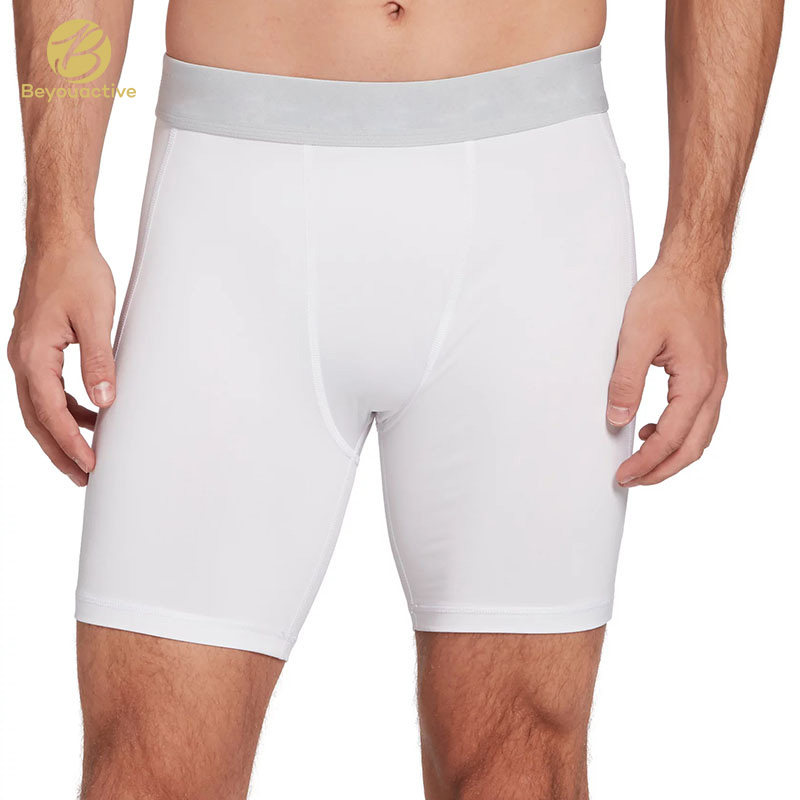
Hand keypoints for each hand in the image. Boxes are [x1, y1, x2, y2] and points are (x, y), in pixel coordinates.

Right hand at [7, 238, 115, 485]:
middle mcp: (22, 357)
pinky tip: (87, 415)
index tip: (90, 464)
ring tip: (85, 455)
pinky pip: (46, 387)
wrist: (59, 241)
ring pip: (39, 406)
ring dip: (60, 432)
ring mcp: (26, 352)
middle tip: (83, 477)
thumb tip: (104, 402)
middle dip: (59, 450)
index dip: (71, 443)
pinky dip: (64, 407)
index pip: (51, 412)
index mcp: (32, 354)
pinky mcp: (36, 346)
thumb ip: (99, 362)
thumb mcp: (96, 318)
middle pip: (37, 418)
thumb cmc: (76, 272)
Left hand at [607, 260, 727, 486]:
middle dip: (661, 470)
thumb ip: (625, 381)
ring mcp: (714, 382)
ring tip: (640, 462)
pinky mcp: (708, 375)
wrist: (690, 270)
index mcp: (697, 381)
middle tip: (631, 479)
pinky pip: (698, 417)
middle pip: (692, 447)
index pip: (671, 438)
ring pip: (699, 435)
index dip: (646, 462)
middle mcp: (713, 386)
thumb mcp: (636, 337)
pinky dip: (677, 433)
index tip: (623, 474)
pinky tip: (652, 428)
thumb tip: (617, 417)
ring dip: (671, 455)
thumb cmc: (667, 295)